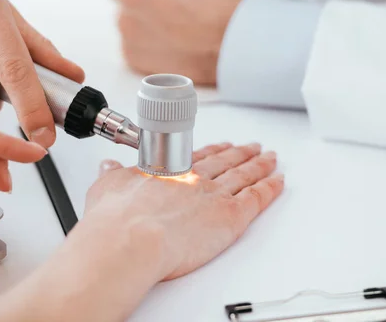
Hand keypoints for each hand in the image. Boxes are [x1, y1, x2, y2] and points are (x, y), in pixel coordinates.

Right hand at [0, 143, 282, 321]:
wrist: (131, 239)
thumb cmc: (117, 220)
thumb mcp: (108, 188)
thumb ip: (113, 175)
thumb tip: (109, 166)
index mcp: (171, 171)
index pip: (199, 156)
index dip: (214, 150)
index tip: (222, 146)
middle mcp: (196, 179)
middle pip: (227, 162)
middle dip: (242, 153)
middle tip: (254, 147)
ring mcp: (215, 196)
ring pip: (245, 176)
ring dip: (260, 166)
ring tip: (271, 160)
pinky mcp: (230, 217)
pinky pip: (257, 199)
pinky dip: (270, 189)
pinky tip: (278, 182)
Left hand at [108, 0, 249, 84]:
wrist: (237, 43)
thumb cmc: (227, 5)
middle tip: (167, 6)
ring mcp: (126, 23)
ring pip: (126, 20)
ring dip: (143, 24)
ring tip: (177, 29)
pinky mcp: (131, 53)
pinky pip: (133, 48)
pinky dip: (148, 48)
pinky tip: (174, 46)